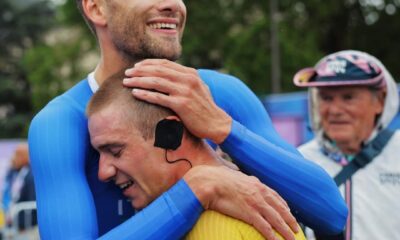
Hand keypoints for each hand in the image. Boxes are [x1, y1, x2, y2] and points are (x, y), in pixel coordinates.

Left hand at [124, 59, 231, 143]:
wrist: (216, 124)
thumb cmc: (204, 108)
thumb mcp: (198, 88)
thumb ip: (184, 80)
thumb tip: (168, 74)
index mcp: (191, 73)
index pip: (165, 63)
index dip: (148, 63)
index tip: (136, 66)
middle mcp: (188, 79)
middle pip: (158, 70)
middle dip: (139, 70)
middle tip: (127, 73)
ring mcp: (184, 91)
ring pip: (155, 82)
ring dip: (138, 81)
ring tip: (126, 82)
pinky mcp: (181, 104)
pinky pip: (158, 97)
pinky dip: (145, 94)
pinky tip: (135, 93)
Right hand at [184, 165, 298, 239]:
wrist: (210, 182)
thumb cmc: (218, 178)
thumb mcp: (236, 176)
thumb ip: (243, 180)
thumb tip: (243, 179)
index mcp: (257, 184)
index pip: (276, 196)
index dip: (284, 206)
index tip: (289, 213)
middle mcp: (260, 193)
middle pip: (280, 209)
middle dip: (290, 220)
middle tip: (296, 229)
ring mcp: (255, 203)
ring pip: (276, 219)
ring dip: (286, 231)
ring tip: (292, 239)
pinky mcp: (249, 213)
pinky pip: (264, 227)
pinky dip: (271, 235)